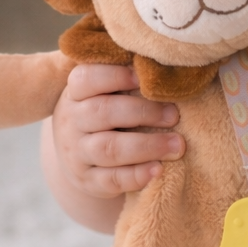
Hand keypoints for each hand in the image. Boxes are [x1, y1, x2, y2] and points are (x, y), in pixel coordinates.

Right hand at [50, 64, 183, 197]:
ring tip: (177, 145)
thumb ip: (125, 78)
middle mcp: (71, 122)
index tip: (143, 78)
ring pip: (109, 149)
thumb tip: (163, 66)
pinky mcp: (88, 181)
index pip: (86, 79)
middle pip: (103, 113)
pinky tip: (159, 169)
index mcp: (74, 93)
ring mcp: (76, 153)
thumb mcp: (104, 93)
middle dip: (143, 112)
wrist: (80, 158)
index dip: (115, 76)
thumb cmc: (104, 114)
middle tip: (174, 115)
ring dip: (147, 146)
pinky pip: (112, 179)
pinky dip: (137, 175)